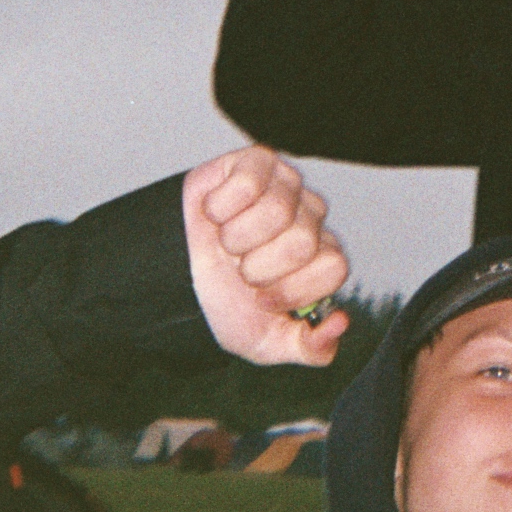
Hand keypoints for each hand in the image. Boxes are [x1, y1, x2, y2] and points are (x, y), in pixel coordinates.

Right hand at [179, 148, 348, 365]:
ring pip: (275, 211)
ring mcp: (285, 186)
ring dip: (236, 238)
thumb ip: (309, 348)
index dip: (296, 288)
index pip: (335, 267)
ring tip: (226, 243)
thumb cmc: (223, 301)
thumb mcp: (265, 342)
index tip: (263, 299)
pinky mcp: (256, 162)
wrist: (171, 277)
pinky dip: (220, 206)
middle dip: (259, 268)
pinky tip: (215, 214)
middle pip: (303, 242)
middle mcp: (309, 218)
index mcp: (320, 257)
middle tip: (240, 271)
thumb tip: (341, 323)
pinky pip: (248, 181)